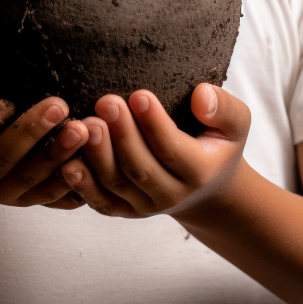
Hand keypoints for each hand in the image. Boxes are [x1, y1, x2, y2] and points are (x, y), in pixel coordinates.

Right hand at [0, 74, 88, 207]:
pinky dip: (72, 183)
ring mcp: (2, 194)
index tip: (6, 102)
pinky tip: (93, 162)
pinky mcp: (25, 200)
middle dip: (33, 132)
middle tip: (59, 105)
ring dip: (59, 156)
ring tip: (83, 129)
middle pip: (5, 159)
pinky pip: (51, 196)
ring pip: (32, 180)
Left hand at [59, 83, 249, 218]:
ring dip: (98, 156)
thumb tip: (199, 96)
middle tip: (106, 102)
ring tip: (85, 125)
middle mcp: (170, 193)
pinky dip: (82, 186)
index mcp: (199, 171)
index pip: (173, 149)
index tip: (139, 94)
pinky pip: (100, 202)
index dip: (155, 124)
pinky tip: (67, 163)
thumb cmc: (216, 142)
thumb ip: (223, 107)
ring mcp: (144, 205)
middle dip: (122, 135)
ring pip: (117, 185)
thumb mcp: (235, 123)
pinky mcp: (123, 209)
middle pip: (141, 168)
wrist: (207, 188)